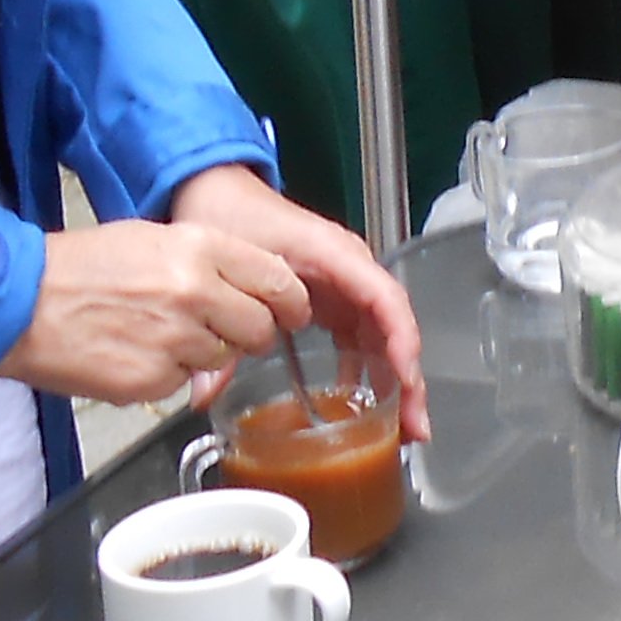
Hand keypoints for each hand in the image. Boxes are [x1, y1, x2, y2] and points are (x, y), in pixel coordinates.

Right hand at [0, 211, 307, 406]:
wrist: (22, 303)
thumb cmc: (79, 267)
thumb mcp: (154, 239)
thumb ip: (208, 263)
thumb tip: (246, 288)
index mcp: (200, 248)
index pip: (276, 279)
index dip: (289, 300)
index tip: (292, 310)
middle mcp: (196, 292)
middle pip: (259, 328)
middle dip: (249, 333)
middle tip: (221, 328)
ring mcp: (176, 340)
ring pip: (222, 359)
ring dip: (204, 354)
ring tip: (160, 335)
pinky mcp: (152, 381)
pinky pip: (182, 384)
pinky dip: (167, 375)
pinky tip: (136, 353)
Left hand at [165, 163, 430, 440]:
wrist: (218, 192)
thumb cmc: (231, 216)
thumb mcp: (226, 269)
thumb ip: (221, 333)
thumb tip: (206, 393)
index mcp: (332, 253)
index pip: (383, 296)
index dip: (400, 340)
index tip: (406, 379)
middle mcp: (348, 269)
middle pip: (393, 324)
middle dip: (409, 376)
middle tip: (415, 426)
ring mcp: (343, 285)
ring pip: (382, 335)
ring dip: (394, 380)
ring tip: (401, 429)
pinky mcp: (330, 299)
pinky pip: (360, 337)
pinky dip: (367, 370)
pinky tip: (360, 404)